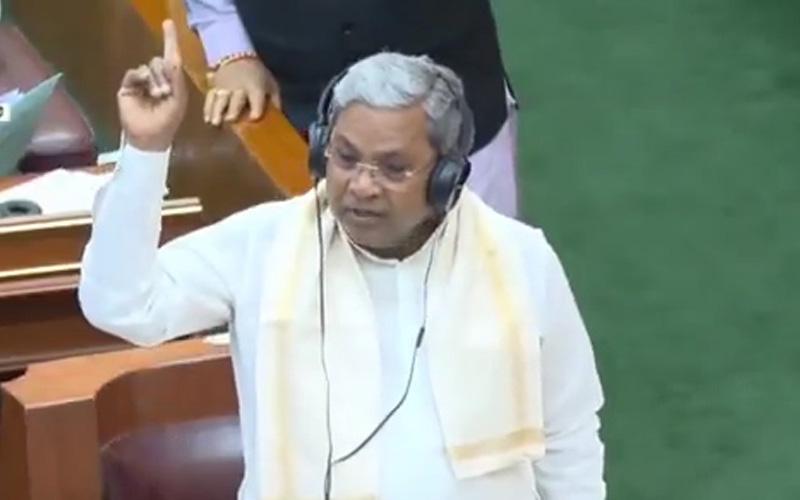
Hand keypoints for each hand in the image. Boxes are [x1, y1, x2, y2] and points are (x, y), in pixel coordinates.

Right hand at [117, 20, 187, 151]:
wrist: (149, 137)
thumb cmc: (168, 121)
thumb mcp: (178, 98)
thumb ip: (177, 78)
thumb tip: (171, 59)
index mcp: (172, 82)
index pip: (171, 58)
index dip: (170, 40)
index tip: (168, 23)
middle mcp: (157, 79)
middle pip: (160, 61)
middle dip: (165, 75)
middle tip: (166, 92)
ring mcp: (142, 83)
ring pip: (149, 66)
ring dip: (155, 80)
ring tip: (157, 95)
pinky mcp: (128, 87)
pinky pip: (135, 72)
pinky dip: (141, 77)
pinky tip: (144, 88)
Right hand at [204, 57, 279, 125]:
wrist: (237, 55)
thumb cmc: (258, 75)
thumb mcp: (270, 84)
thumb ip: (275, 101)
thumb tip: (278, 119)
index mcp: (256, 87)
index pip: (257, 99)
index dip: (256, 109)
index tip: (253, 118)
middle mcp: (239, 87)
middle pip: (235, 99)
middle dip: (233, 109)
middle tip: (231, 119)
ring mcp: (225, 86)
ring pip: (220, 99)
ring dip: (217, 111)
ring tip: (215, 123)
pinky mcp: (214, 86)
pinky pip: (210, 97)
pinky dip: (208, 109)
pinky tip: (207, 119)